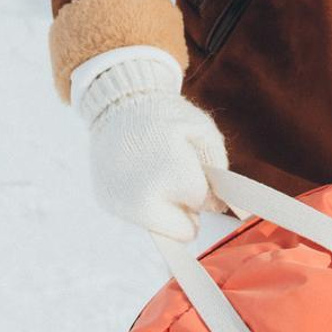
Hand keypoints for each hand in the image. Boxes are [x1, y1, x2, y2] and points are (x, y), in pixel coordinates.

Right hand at [79, 60, 227, 241]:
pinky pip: (135, 215)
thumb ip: (219, 166)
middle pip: (183, 230)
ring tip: (155, 174)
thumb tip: (224, 205)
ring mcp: (122, 203)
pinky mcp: (107, 201)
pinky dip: (140, 201)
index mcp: (175, 177)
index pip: (201, 204)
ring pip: (160, 228)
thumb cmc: (163, 114)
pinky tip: (137, 174)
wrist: (116, 101)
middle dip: (187, 209)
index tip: (196, 173)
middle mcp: (145, 198)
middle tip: (178, 179)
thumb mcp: (202, 130)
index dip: (203, 189)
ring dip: (164, 208)